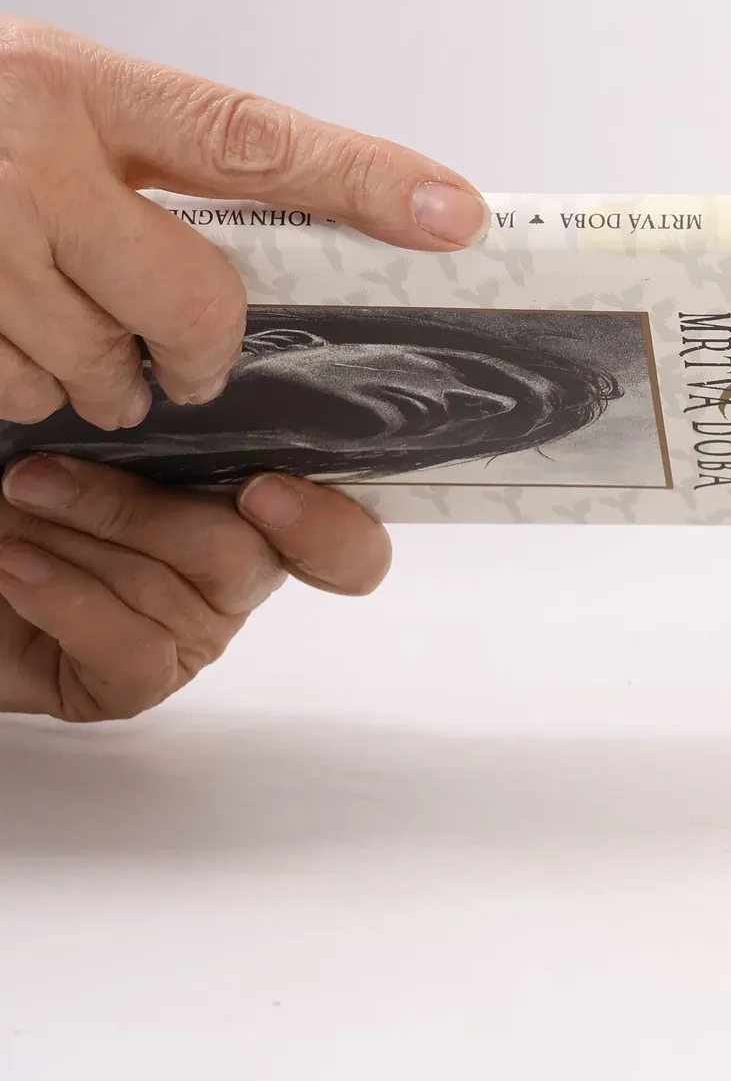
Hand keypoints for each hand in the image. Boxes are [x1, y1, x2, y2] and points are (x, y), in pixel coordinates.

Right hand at [0, 15, 487, 427]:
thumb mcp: (50, 87)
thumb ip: (152, 148)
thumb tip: (301, 208)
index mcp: (79, 85)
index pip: (254, 139)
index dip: (364, 181)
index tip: (453, 214)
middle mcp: (25, 159)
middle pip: (187, 303)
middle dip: (199, 349)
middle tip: (191, 356)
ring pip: (93, 367)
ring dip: (99, 377)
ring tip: (69, 331)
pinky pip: (16, 390)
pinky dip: (26, 386)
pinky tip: (8, 337)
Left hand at [0, 454, 389, 719]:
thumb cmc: (39, 496)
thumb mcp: (115, 445)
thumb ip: (174, 438)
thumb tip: (197, 392)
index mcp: (257, 517)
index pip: (346, 547)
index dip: (327, 527)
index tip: (261, 489)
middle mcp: (237, 584)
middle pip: (238, 557)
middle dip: (134, 509)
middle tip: (41, 473)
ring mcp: (189, 639)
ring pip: (170, 592)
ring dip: (78, 536)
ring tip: (16, 498)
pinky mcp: (132, 688)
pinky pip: (127, 648)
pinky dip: (66, 597)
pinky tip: (15, 566)